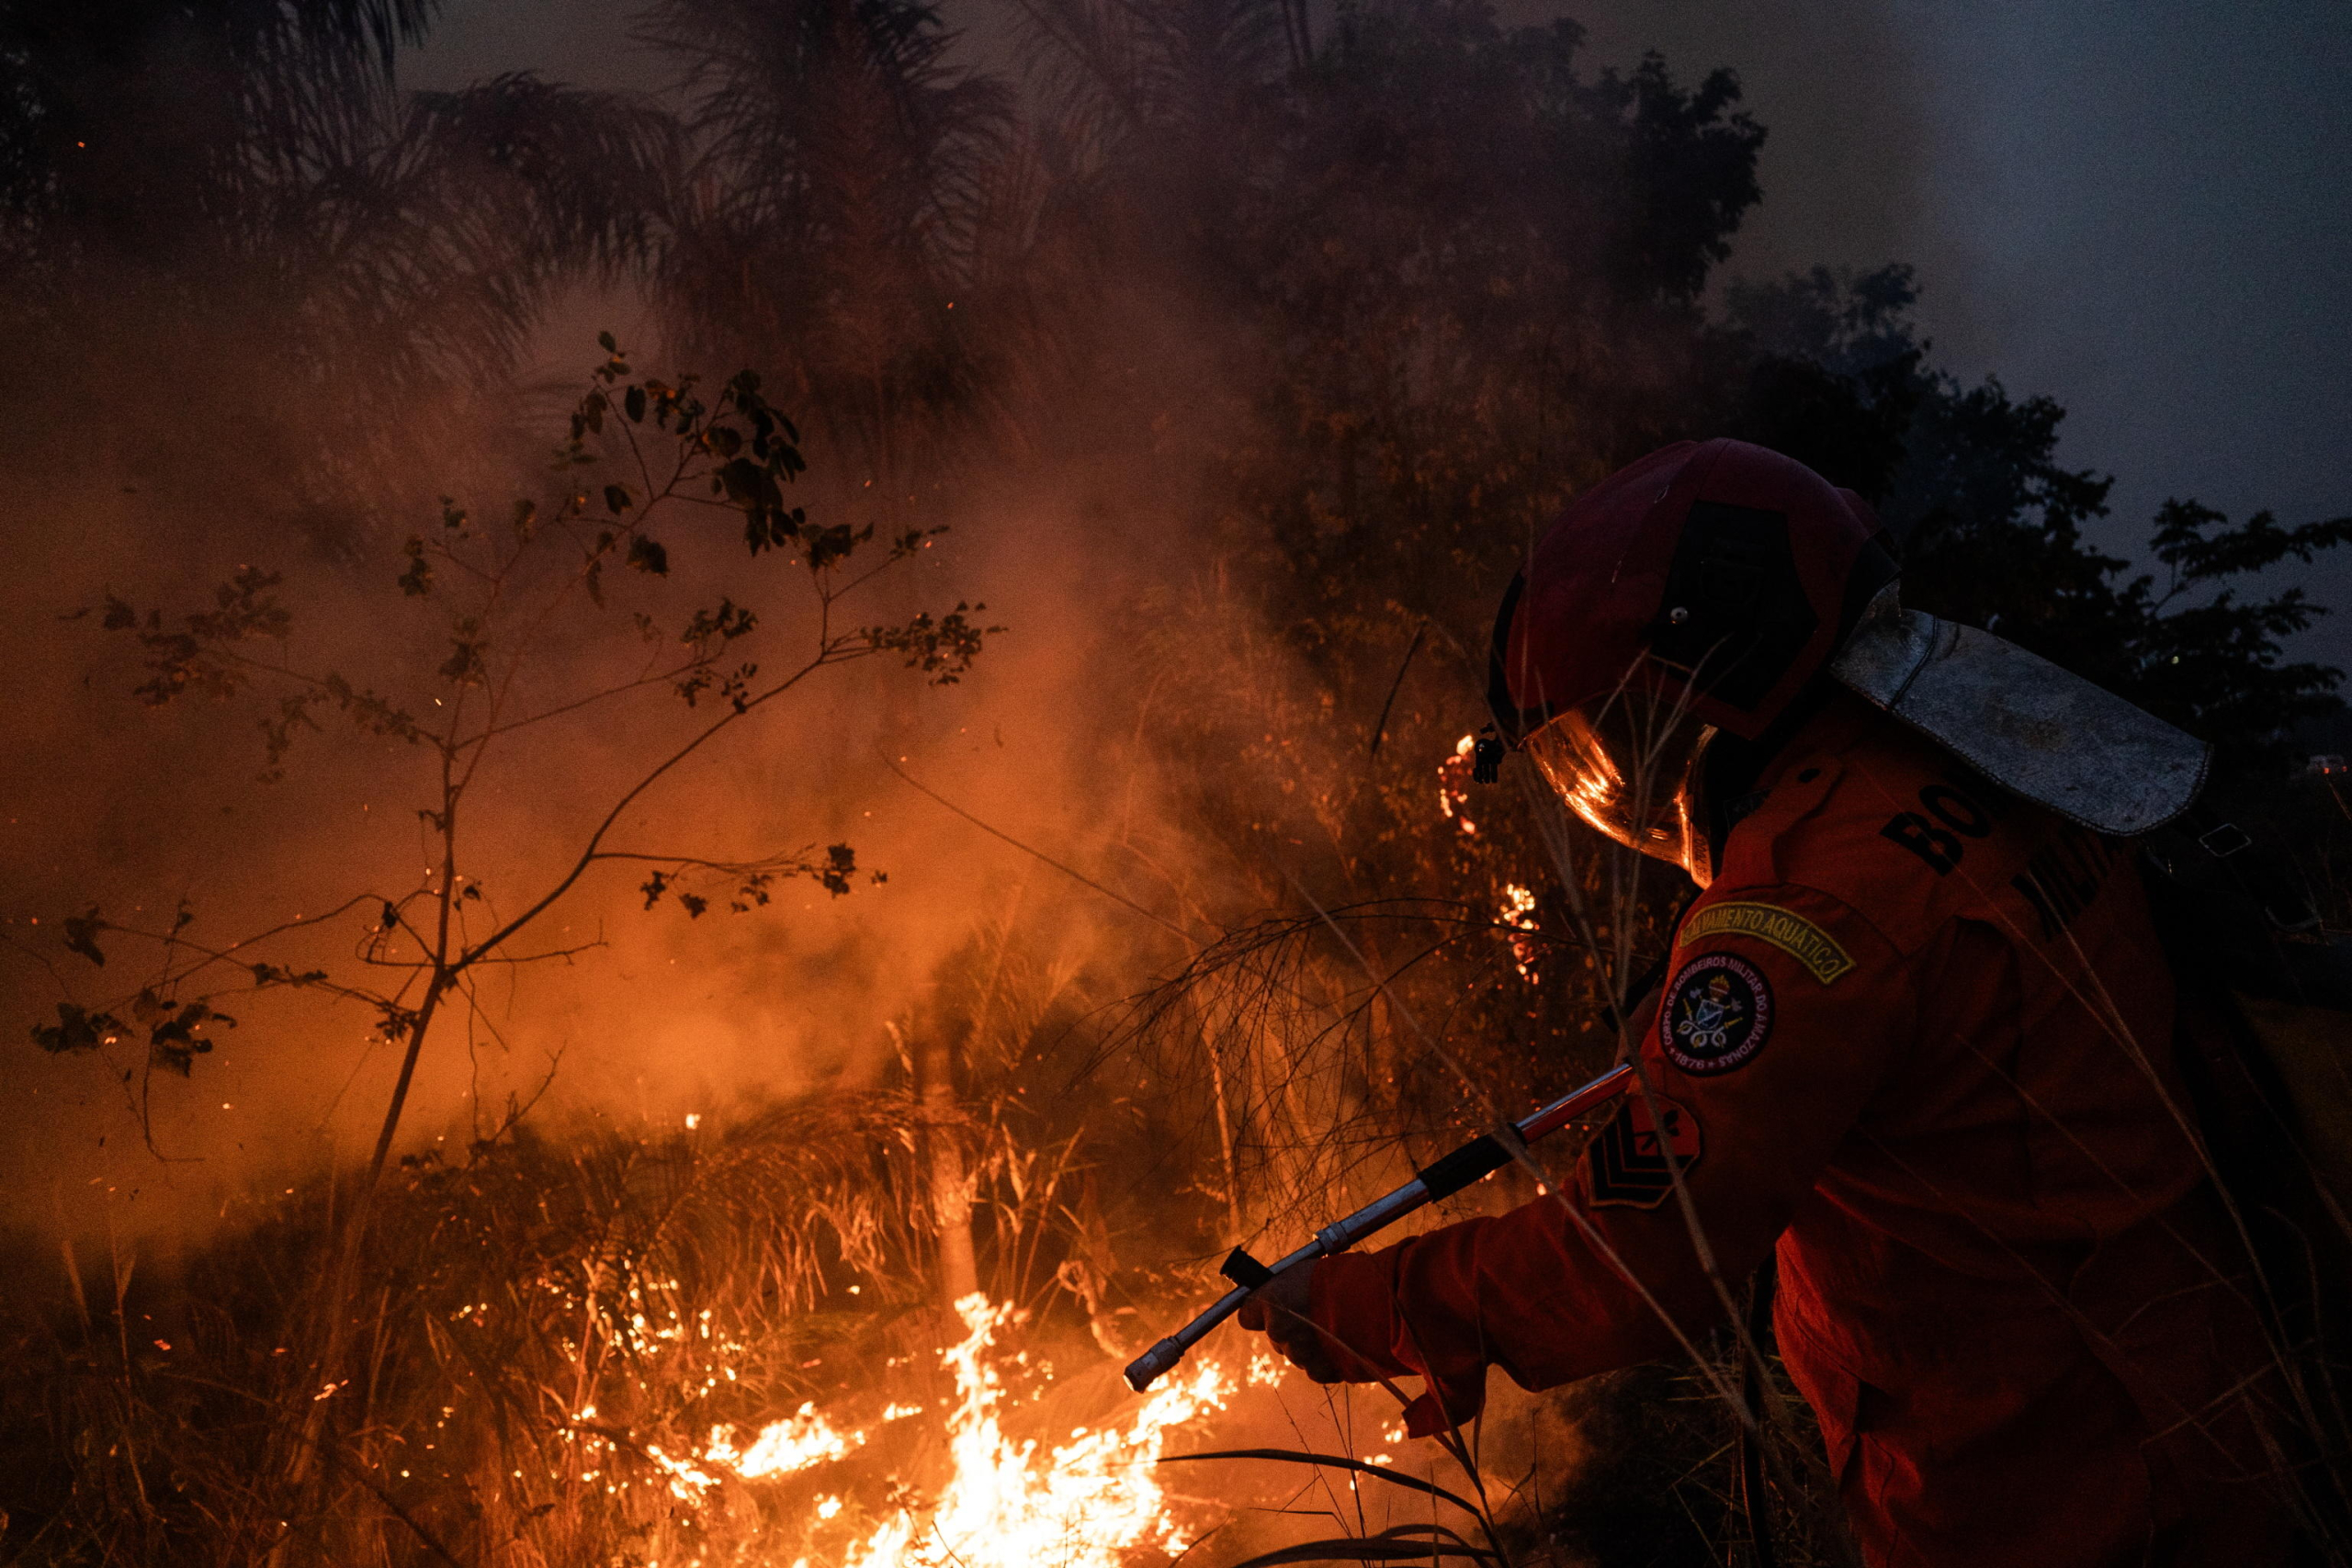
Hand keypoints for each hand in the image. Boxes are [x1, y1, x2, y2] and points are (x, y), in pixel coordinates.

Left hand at [1235, 1260, 1345, 1382]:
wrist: (1372, 1303)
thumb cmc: (1340, 1279)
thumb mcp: (1306, 1272)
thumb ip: (1287, 1288)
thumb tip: (1285, 1292)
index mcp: (1271, 1301)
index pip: (1246, 1316)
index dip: (1258, 1314)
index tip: (1269, 1311)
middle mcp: (1278, 1329)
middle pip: (1276, 1337)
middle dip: (1291, 1331)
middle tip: (1314, 1318)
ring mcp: (1297, 1353)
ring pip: (1298, 1354)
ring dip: (1311, 1346)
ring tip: (1336, 1328)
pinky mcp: (1318, 1371)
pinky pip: (1317, 1369)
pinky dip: (1328, 1362)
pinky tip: (1344, 1344)